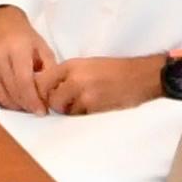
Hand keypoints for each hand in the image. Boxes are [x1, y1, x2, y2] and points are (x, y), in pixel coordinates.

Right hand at [0, 6, 58, 111]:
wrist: (1, 22)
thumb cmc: (24, 35)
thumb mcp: (43, 48)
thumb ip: (48, 70)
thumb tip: (49, 94)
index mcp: (16, 49)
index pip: (23, 82)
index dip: (33, 100)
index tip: (41, 110)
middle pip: (12, 92)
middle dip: (26, 105)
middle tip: (36, 109)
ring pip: (0, 96)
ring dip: (15, 105)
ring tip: (27, 105)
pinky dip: (3, 101)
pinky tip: (14, 100)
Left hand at [36, 51, 177, 116]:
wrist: (140, 77)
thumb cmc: (114, 70)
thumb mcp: (86, 64)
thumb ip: (66, 75)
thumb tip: (46, 88)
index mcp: (71, 66)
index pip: (42, 82)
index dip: (41, 92)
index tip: (45, 96)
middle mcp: (75, 79)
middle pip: (51, 100)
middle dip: (56, 104)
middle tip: (67, 103)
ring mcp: (85, 95)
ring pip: (65, 111)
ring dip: (71, 111)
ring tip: (84, 103)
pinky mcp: (95, 108)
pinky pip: (80, 117)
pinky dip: (83, 115)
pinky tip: (94, 107)